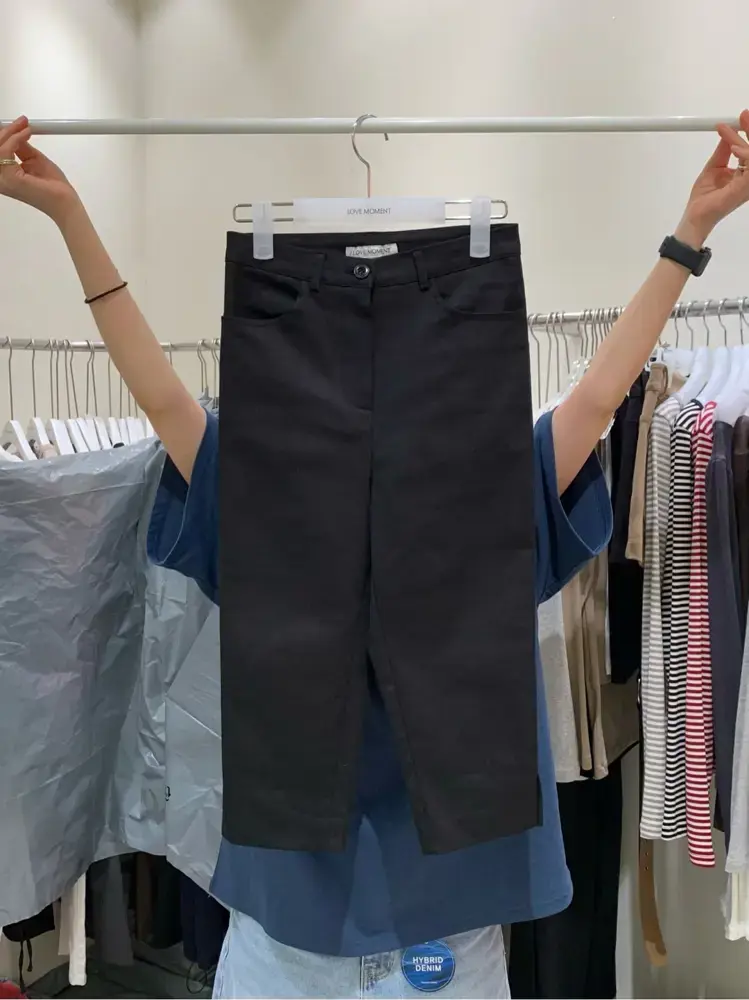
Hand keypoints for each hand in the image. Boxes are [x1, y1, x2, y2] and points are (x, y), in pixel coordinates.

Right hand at [0, 116, 79, 223]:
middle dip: (6, 131)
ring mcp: (3, 180)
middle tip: (22, 122)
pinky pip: (5, 151)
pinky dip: (15, 139)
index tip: (18, 123)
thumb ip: (21, 147)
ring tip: (26, 127)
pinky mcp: (10, 178)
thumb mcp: (33, 159)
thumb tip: (16, 131)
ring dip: (11, 133)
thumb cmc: (53, 187)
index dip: (5, 134)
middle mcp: (0, 179)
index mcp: (4, 175)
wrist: (65, 201)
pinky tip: (26, 134)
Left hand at [678, 110, 748, 245]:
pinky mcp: (745, 189)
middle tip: (743, 115)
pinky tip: (735, 148)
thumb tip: (727, 131)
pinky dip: (745, 155)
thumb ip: (723, 150)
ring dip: (747, 140)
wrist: (696, 215)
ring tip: (737, 127)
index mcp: (746, 172)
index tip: (740, 117)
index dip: (748, 130)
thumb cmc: (705, 197)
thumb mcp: (714, 167)